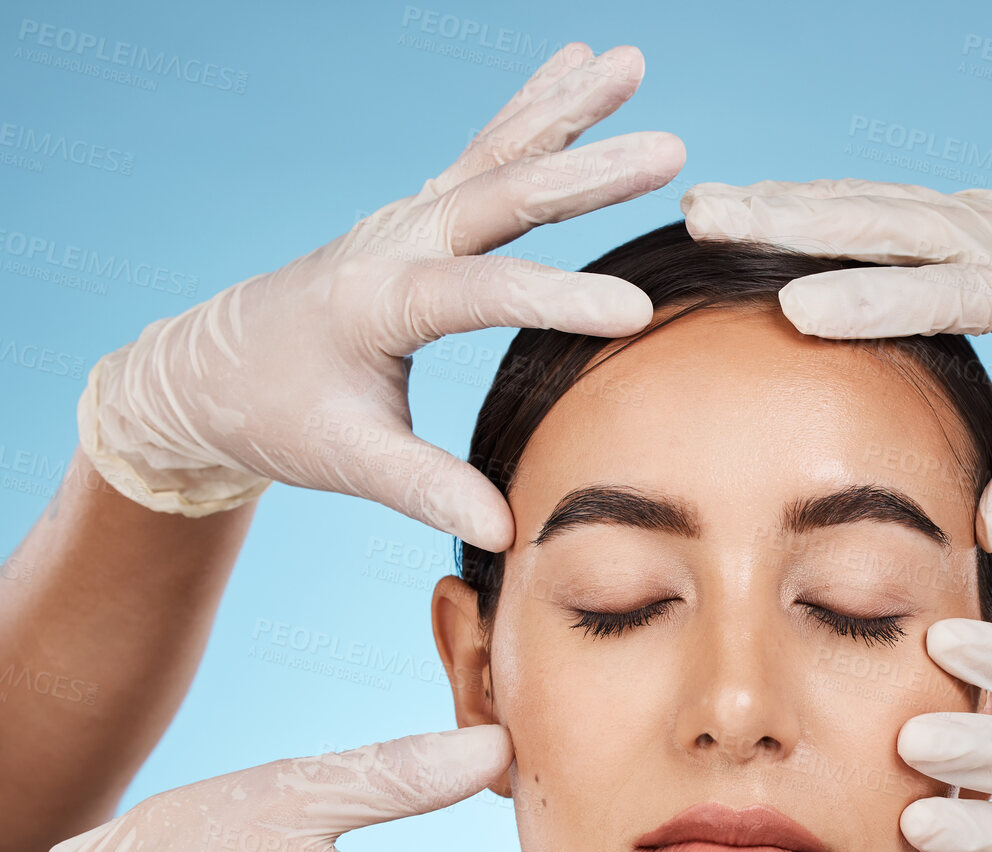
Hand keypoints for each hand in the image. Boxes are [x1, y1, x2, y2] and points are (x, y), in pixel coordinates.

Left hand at [78, 43, 684, 546]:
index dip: (560, 300)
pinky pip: (482, 156)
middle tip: (669, 153)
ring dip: (564, 112)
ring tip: (630, 65)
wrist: (210, 371)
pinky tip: (572, 72)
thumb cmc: (276, 415)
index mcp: (377, 300)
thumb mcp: (346, 461)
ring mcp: (403, 221)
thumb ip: (424, 488)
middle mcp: (392, 241)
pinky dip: (529, 113)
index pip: (482, 292)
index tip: (638, 313)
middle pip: (500, 195)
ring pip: (494, 155)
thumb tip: (504, 533)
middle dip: (586, 172)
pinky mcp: (415, 221)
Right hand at [682, 180, 991, 548]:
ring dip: (790, 204)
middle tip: (707, 215)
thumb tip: (985, 532)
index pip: (948, 287)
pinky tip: (775, 213)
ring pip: (876, 204)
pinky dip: (825, 208)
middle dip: (790, 218)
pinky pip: (890, 210)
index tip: (794, 308)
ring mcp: (990, 219)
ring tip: (710, 206)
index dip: (871, 298)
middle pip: (887, 219)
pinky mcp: (979, 224)